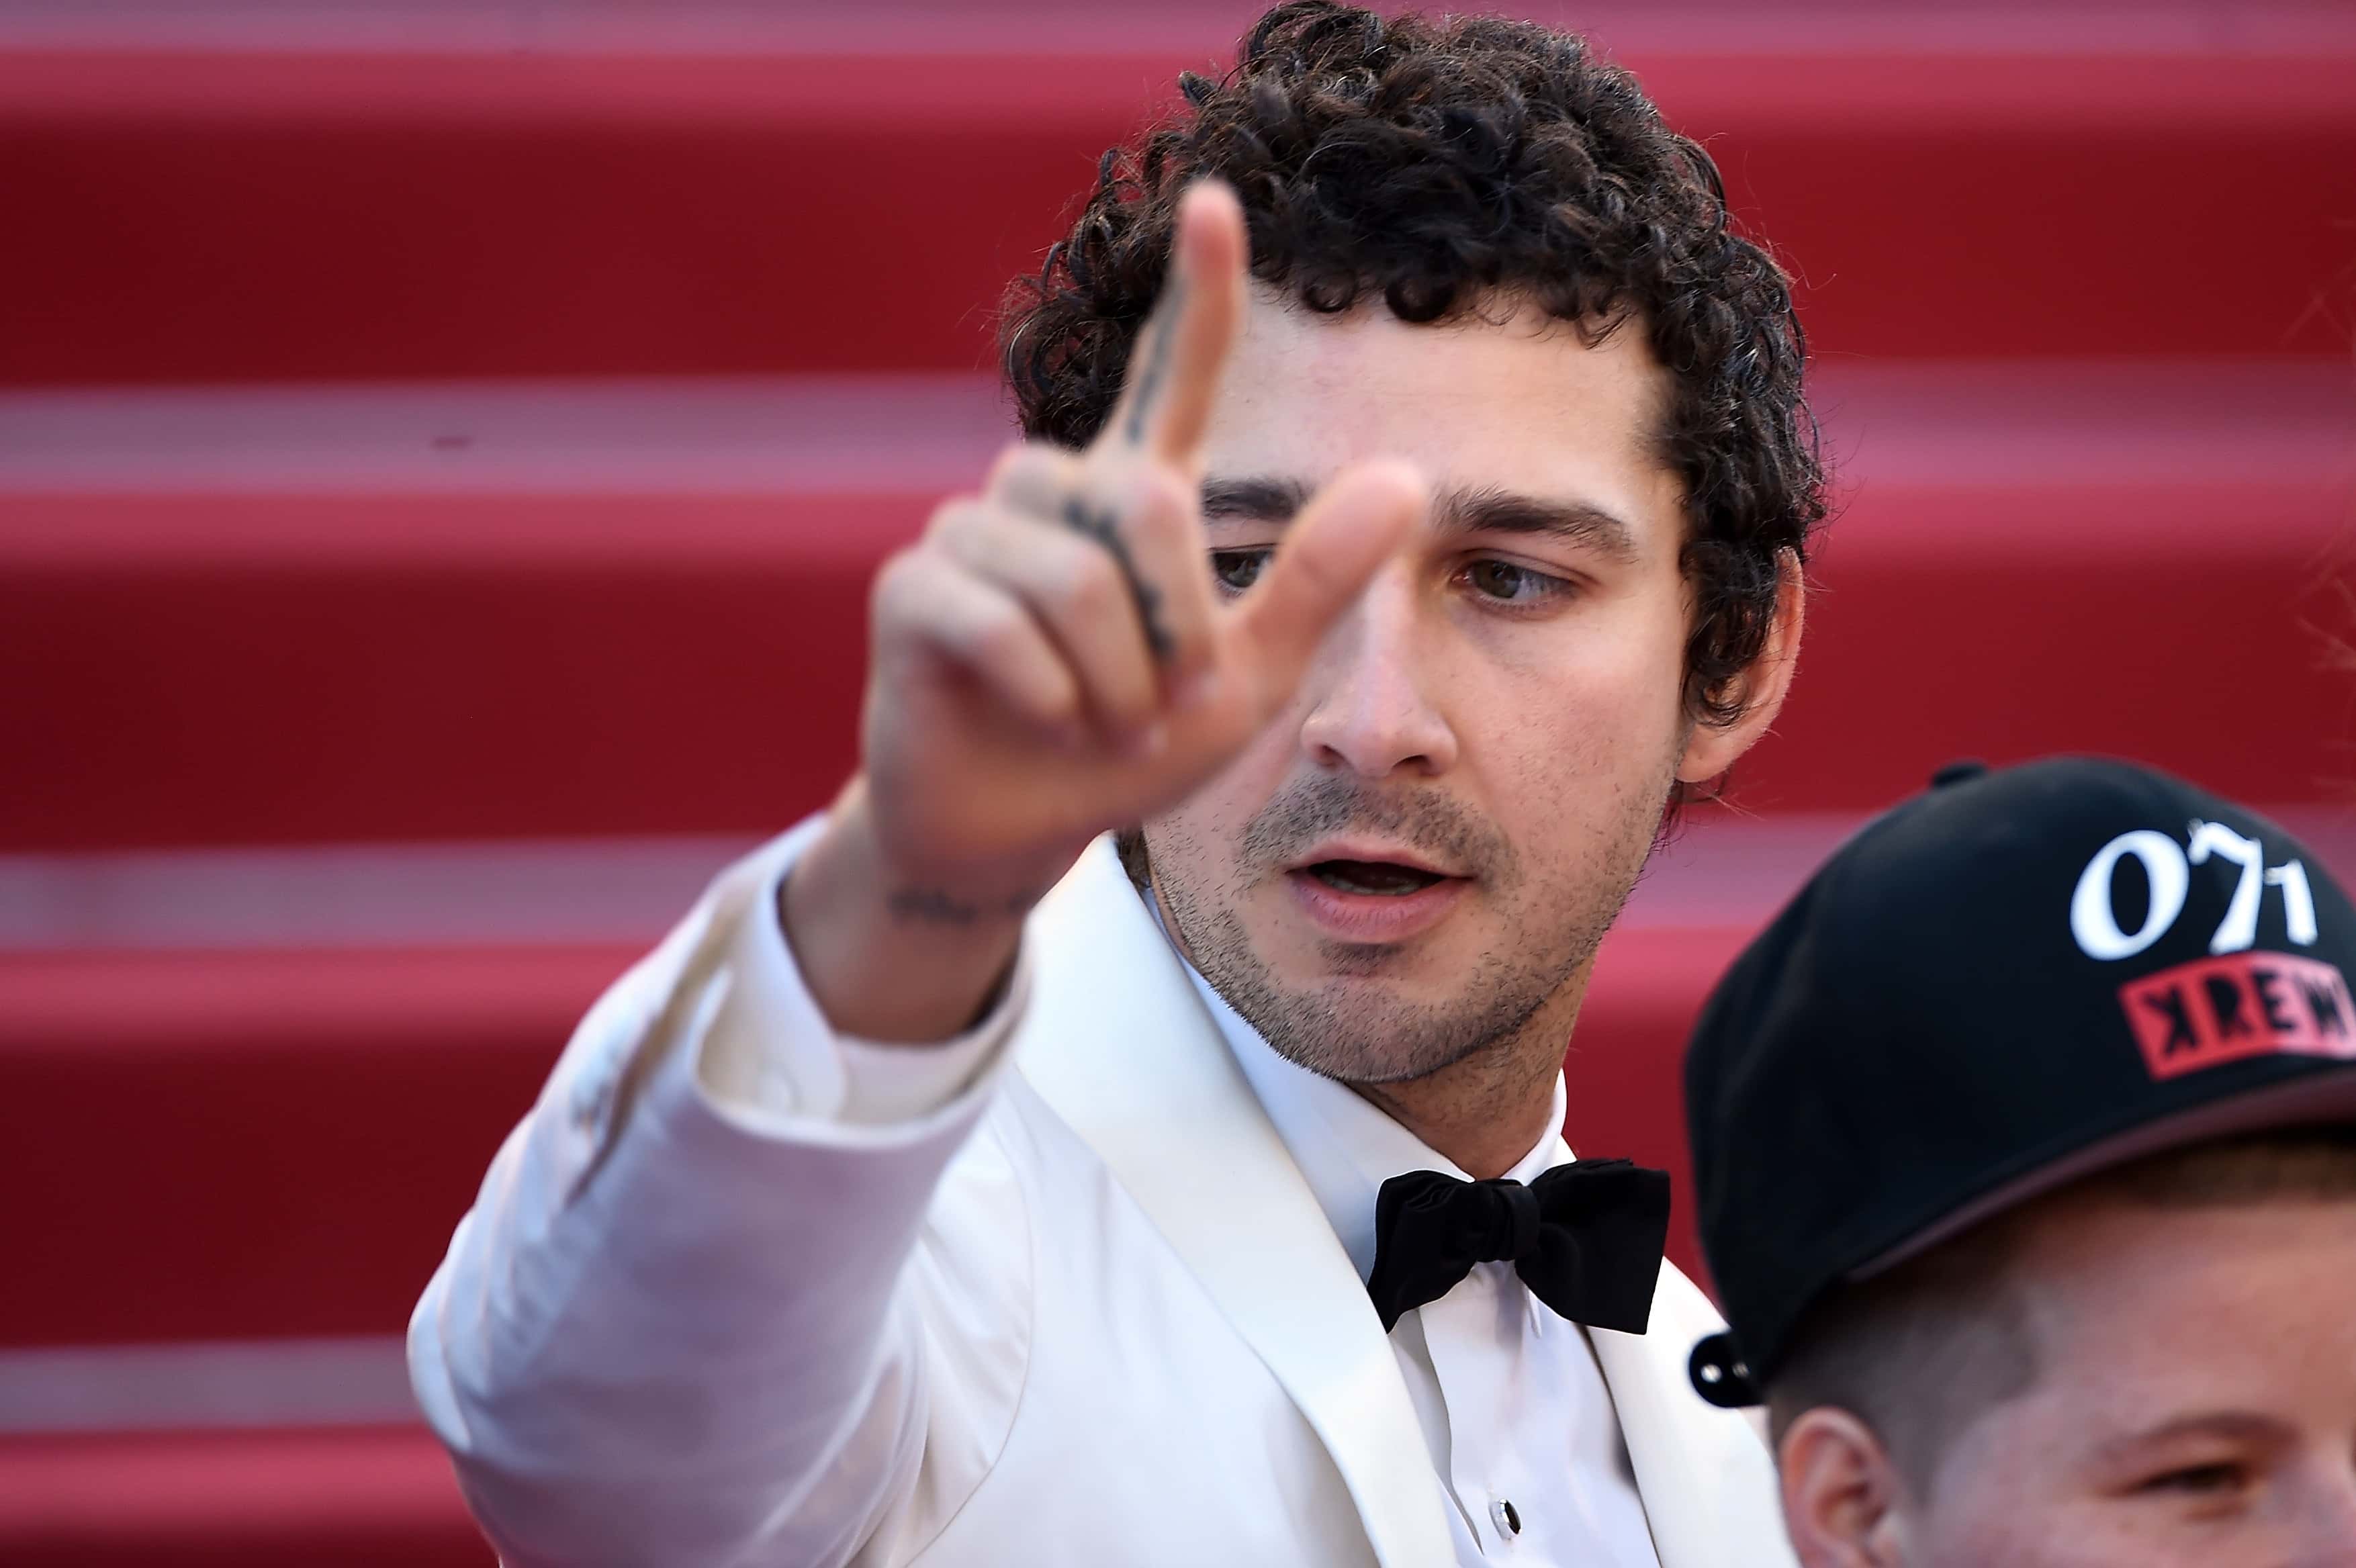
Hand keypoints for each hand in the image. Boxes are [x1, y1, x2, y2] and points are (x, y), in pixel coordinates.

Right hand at [788, 182, 1425, 1037]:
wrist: (1019, 830)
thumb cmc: (1132, 748)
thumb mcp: (1247, 680)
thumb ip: (1316, 583)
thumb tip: (1408, 476)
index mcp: (1134, 496)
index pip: (1171, 376)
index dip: (1198, 293)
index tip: (1215, 199)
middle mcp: (1051, 490)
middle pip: (1146, 506)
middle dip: (1177, 629)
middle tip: (1161, 709)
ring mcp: (973, 531)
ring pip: (1073, 575)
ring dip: (1111, 680)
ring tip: (1096, 724)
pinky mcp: (913, 588)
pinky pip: (999, 623)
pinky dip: (1045, 696)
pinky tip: (1041, 723)